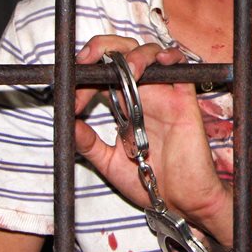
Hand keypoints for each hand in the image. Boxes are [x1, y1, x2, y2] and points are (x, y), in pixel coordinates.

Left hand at [74, 36, 232, 236]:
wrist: (180, 203)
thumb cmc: (151, 183)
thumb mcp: (109, 163)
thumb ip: (88, 144)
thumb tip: (67, 124)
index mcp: (124, 108)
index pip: (101, 77)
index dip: (83, 79)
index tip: (72, 102)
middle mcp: (143, 96)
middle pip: (124, 54)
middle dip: (103, 48)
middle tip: (87, 60)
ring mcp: (164, 96)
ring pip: (150, 54)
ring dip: (134, 55)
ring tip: (125, 68)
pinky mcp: (184, 101)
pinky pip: (181, 69)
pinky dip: (170, 56)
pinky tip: (159, 60)